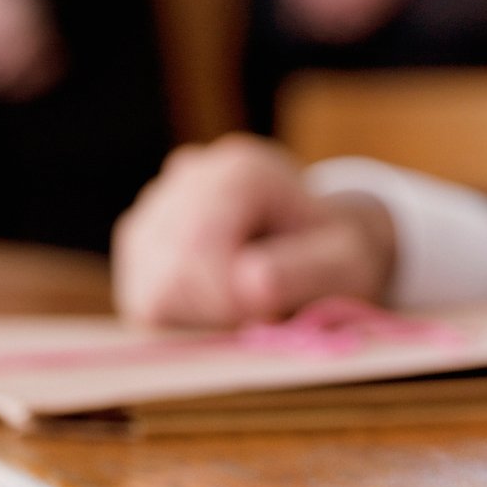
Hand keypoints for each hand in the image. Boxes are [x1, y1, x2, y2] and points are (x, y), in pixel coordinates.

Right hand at [112, 134, 396, 327]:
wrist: (321, 248)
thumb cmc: (337, 257)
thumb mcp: (347, 265)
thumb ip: (308, 272)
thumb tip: (251, 284)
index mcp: (242, 169)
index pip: (199, 249)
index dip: (226, 300)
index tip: (268, 317)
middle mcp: (190, 175)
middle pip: (169, 271)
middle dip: (215, 311)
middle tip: (262, 316)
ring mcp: (156, 205)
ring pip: (149, 289)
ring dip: (199, 316)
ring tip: (246, 304)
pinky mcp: (139, 241)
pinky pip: (143, 298)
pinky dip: (184, 316)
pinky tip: (221, 301)